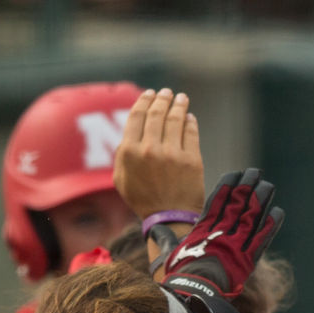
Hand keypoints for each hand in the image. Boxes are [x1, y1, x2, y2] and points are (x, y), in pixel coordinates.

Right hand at [114, 87, 206, 219]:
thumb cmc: (143, 200)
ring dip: (178, 105)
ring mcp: (172, 154)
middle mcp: (150, 150)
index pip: (137, 116)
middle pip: (157, 113)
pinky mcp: (191, 159)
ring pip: (176, 119)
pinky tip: (189, 117)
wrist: (169, 219)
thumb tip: (130, 131)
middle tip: (167, 93)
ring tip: (180, 98)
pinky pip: (191, 132)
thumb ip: (122, 154)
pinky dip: (190, 122)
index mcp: (130, 152)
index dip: (144, 101)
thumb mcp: (121, 179)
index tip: (150, 94)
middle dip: (162, 98)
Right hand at [161, 169, 283, 301]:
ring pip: (252, 216)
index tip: (234, 174)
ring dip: (261, 199)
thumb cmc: (179, 277)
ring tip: (268, 184)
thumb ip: (166, 239)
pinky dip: (271, 224)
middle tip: (254, 172)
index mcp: (203, 229)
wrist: (194, 295)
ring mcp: (236, 245)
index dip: (227, 185)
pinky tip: (278, 210)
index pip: (217, 201)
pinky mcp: (248, 260)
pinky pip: (263, 238)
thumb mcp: (170, 254)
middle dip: (247, 186)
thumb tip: (154, 228)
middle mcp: (221, 233)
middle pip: (238, 203)